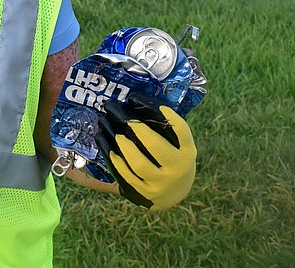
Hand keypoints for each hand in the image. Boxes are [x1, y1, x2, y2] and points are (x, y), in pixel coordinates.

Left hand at [95, 94, 196, 210]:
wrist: (174, 194)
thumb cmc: (171, 158)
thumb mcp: (177, 145)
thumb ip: (164, 128)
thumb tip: (137, 100)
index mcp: (187, 151)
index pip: (181, 130)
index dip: (168, 116)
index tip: (149, 103)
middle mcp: (177, 168)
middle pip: (155, 146)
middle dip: (136, 128)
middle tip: (120, 114)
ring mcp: (161, 183)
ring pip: (139, 163)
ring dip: (122, 144)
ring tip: (111, 129)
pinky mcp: (145, 193)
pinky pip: (127, 175)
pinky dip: (115, 160)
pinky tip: (107, 147)